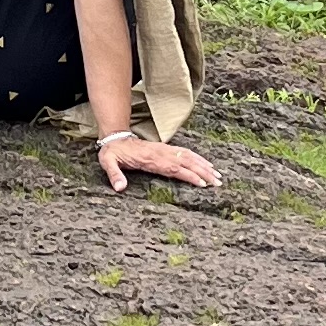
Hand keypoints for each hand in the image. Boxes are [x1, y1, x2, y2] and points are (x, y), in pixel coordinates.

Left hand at [97, 133, 220, 193]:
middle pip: (186, 162)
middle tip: (217, 182)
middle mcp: (161, 153)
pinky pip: (186, 153)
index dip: (188, 175)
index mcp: (150, 159)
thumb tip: (119, 188)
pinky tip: (207, 165)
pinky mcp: (167, 149)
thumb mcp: (108, 163)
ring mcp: (165, 150)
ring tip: (218, 175)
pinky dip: (198, 159)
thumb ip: (114, 175)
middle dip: (203, 172)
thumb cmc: (113, 153)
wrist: (115, 137)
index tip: (201, 183)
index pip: (173, 168)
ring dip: (204, 165)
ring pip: (189, 157)